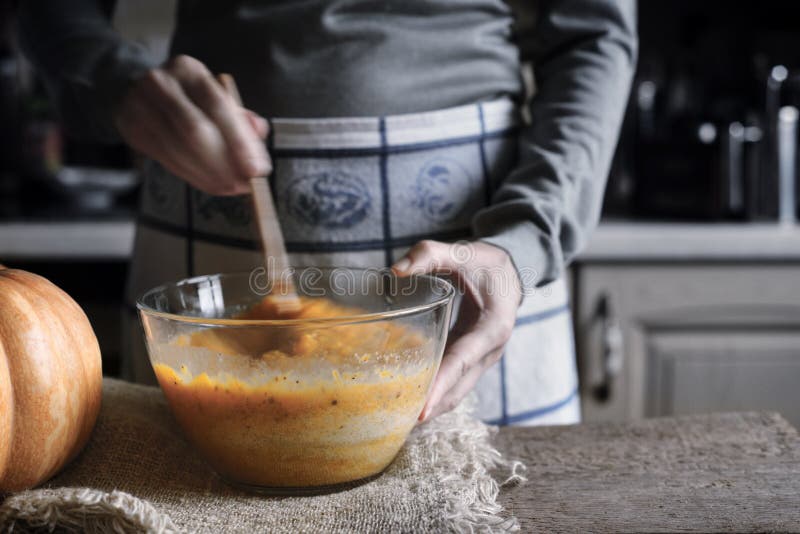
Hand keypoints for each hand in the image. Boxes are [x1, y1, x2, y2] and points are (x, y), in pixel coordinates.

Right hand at [113, 55, 269, 195]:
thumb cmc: (191, 98)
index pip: (218, 106)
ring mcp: (140, 105)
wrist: (141, 91)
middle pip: (195, 131)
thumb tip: (260, 133)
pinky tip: (210, 184)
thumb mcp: (217, 97)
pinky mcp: (131, 128)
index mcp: (190, 70)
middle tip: (244, 185)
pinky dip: (192, 177)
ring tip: (230, 188)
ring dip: (209, 176)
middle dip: (224, 165)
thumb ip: (241, 117)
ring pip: (178, 150)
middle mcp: (161, 83)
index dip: (239, 141)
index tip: (256, 170)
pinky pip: (166, 160)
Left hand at [391, 240, 521, 421]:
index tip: (422, 410)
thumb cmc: (486, 261)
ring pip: (458, 390)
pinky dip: (436, 393)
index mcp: (493, 327)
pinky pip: (454, 380)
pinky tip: (411, 400)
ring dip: (433, 406)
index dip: (441, 385)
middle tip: (399, 423)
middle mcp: (491, 349)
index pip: (462, 361)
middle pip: (459, 386)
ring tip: (400, 421)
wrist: (511, 270)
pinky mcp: (473, 358)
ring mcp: (483, 358)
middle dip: (432, 407)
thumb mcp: (461, 252)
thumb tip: (394, 271)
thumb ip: (429, 255)